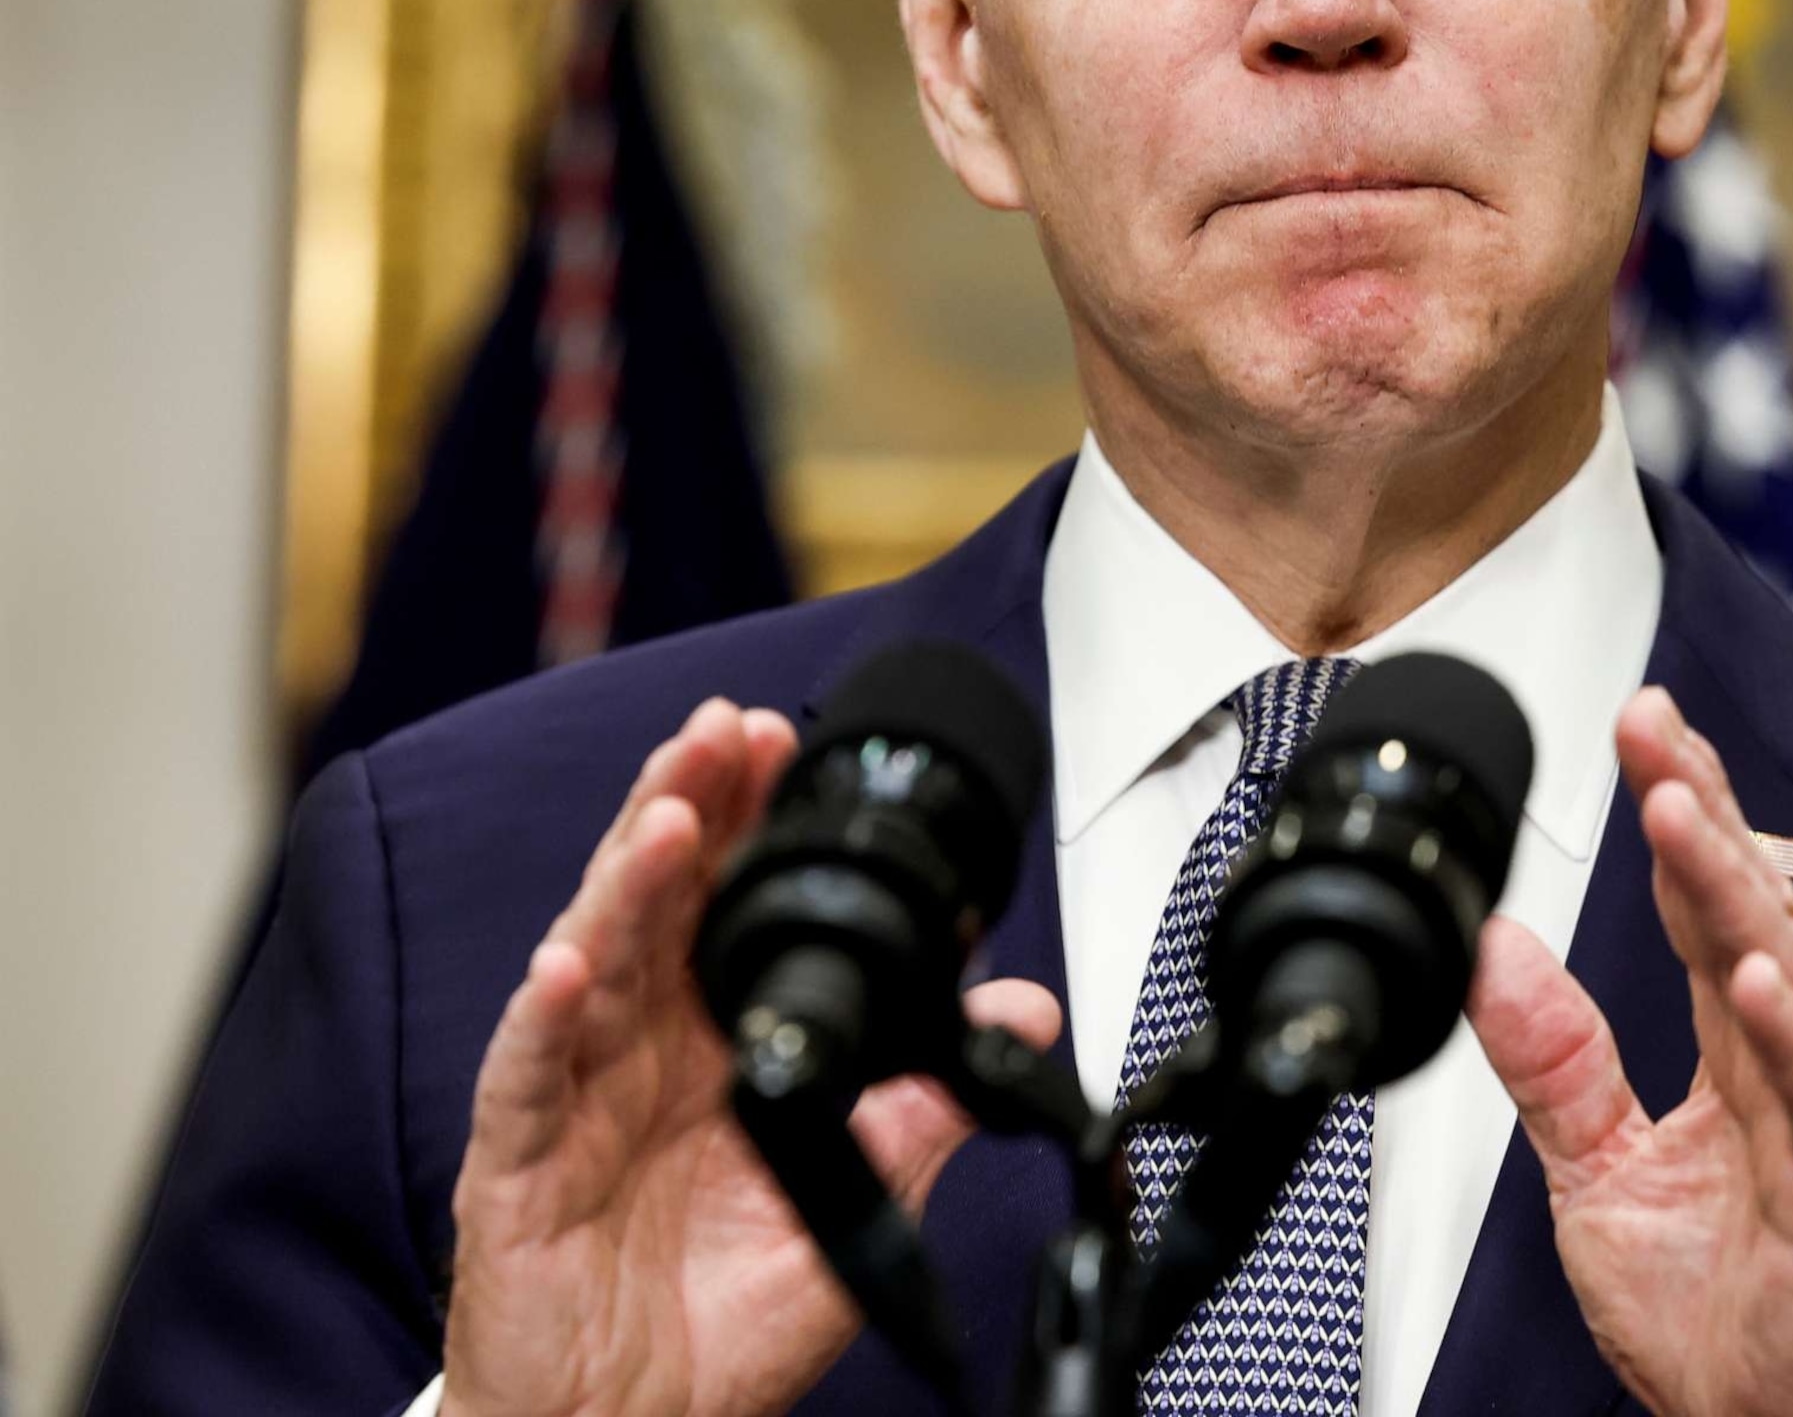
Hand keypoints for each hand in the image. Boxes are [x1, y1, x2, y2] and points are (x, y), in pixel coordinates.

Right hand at [442, 698, 1059, 1416]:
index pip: (722, 903)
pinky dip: (546, 1015)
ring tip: (674, 810)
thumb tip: (1020, 1014)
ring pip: (592, 958)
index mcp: (707, 1042)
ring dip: (628, 880)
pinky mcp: (515, 1163)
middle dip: (690, 803)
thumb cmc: (715, 1322)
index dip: (746, 819)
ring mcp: (571, 1096)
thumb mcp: (849, 1200)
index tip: (781, 741)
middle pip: (654, 897)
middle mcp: (635, 1048)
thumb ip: (924, 1101)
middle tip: (727, 727)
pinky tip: (569, 962)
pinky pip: (527, 1075)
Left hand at [1470, 687, 1792, 1416]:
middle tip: (1652, 727)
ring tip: (1681, 817)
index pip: (1707, 899)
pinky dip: (1792, 1032)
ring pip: (1790, 974)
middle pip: (1752, 906)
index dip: (1677, 806)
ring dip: (1734, 892)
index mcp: (1744, 1041)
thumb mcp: (1594, 1166)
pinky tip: (1754, 977)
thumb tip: (1491, 952)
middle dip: (1700, 808)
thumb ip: (1551, 1056)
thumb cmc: (1710, 1309)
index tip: (1638, 723)